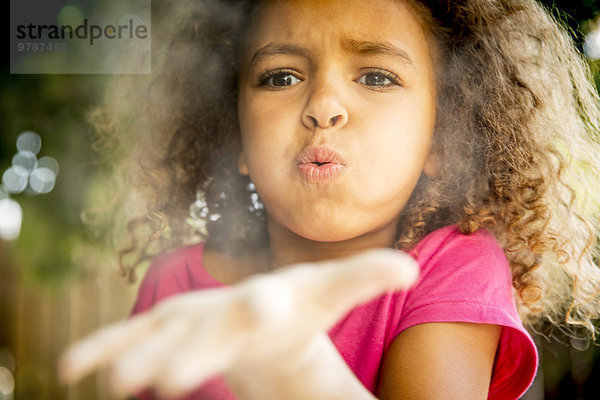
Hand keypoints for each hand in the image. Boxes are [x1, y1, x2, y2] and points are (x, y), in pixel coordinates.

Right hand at [59, 249, 417, 398]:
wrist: (268, 304)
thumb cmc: (307, 302)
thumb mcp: (336, 292)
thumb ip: (368, 278)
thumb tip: (412, 268)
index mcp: (273, 298)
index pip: (268, 301)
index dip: (262, 306)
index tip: (259, 309)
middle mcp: (228, 303)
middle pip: (210, 329)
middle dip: (189, 351)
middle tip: (165, 379)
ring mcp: (196, 315)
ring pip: (165, 336)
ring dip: (141, 357)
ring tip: (117, 387)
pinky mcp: (173, 326)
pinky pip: (134, 337)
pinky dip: (105, 349)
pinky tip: (71, 369)